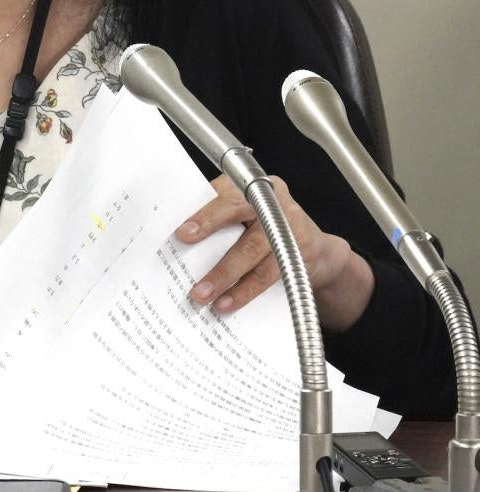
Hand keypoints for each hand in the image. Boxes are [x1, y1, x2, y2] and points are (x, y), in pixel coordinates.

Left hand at [174, 175, 374, 331]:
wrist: (317, 255)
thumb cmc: (265, 235)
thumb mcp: (243, 220)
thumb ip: (217, 223)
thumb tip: (174, 246)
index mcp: (249, 187)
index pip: (221, 192)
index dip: (202, 210)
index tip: (181, 231)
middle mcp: (269, 199)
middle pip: (236, 210)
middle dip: (208, 227)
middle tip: (183, 244)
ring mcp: (287, 223)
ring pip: (250, 249)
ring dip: (223, 275)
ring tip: (201, 295)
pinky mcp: (298, 250)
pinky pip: (268, 274)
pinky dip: (245, 291)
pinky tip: (227, 303)